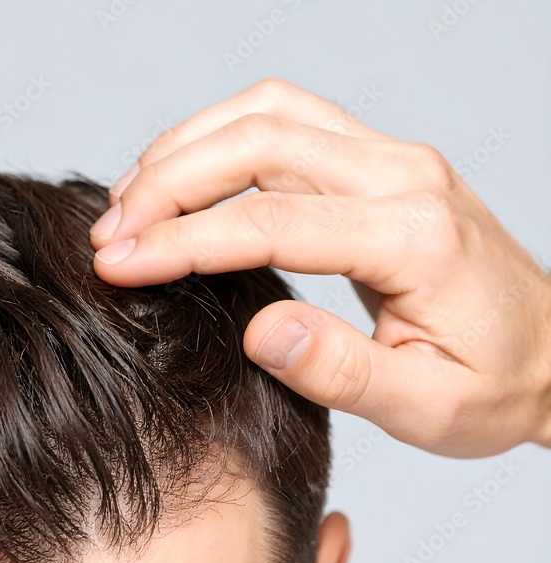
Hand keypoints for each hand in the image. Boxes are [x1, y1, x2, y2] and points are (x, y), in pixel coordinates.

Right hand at [91, 79, 550, 456]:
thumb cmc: (494, 384)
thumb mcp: (427, 407)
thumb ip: (342, 371)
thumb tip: (261, 331)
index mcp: (414, 236)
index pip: (270, 220)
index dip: (182, 240)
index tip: (117, 264)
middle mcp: (403, 175)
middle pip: (259, 142)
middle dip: (167, 184)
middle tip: (108, 236)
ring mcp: (392, 158)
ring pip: (267, 114)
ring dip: (186, 148)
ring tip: (127, 201)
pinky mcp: (378, 160)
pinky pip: (286, 120)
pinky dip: (220, 137)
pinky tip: (183, 176)